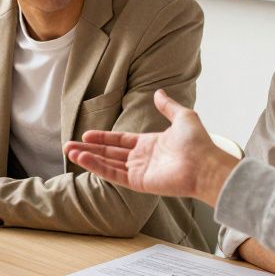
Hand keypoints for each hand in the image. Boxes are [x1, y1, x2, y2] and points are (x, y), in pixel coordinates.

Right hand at [64, 89, 238, 207]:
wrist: (205, 165)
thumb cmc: (198, 143)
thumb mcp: (183, 117)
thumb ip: (167, 106)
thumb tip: (159, 92)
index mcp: (150, 144)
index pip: (121, 141)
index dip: (104, 137)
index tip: (86, 134)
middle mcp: (143, 159)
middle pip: (109, 153)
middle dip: (89, 149)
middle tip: (69, 145)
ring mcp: (140, 172)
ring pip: (107, 164)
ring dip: (88, 157)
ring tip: (69, 151)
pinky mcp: (139, 183)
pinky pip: (113, 174)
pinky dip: (97, 166)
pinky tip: (83, 159)